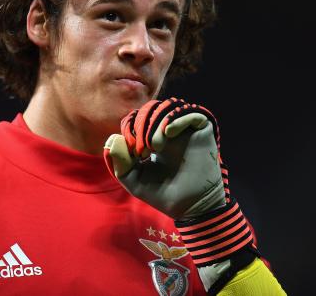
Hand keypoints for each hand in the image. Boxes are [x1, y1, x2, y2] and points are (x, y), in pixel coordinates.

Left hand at [103, 97, 227, 219]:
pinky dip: (177, 119)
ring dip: (157, 121)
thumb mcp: (134, 180)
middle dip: (142, 124)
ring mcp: (186, 130)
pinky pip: (193, 113)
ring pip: (170, 107)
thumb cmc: (162, 194)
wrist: (189, 208)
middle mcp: (169, 130)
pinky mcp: (203, 132)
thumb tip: (113, 139)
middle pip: (152, 108)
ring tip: (155, 145)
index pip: (137, 116)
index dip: (130, 127)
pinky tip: (168, 133)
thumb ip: (120, 163)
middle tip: (143, 150)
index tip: (133, 152)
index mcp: (152, 137)